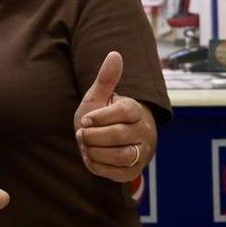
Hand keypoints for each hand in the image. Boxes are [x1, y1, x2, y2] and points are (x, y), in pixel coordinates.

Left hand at [74, 51, 156, 181]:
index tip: (84, 119)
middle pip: (118, 135)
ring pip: (119, 155)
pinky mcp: (134, 171)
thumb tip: (115, 54)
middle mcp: (144, 132)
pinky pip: (115, 172)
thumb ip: (106, 78)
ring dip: (94, 151)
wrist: (105, 140)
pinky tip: (91, 156)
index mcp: (135, 111)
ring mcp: (141, 153)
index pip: (124, 111)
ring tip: (86, 145)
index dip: (100, 117)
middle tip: (81, 134)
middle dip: (92, 136)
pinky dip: (97, 165)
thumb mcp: (98, 96)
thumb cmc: (101, 116)